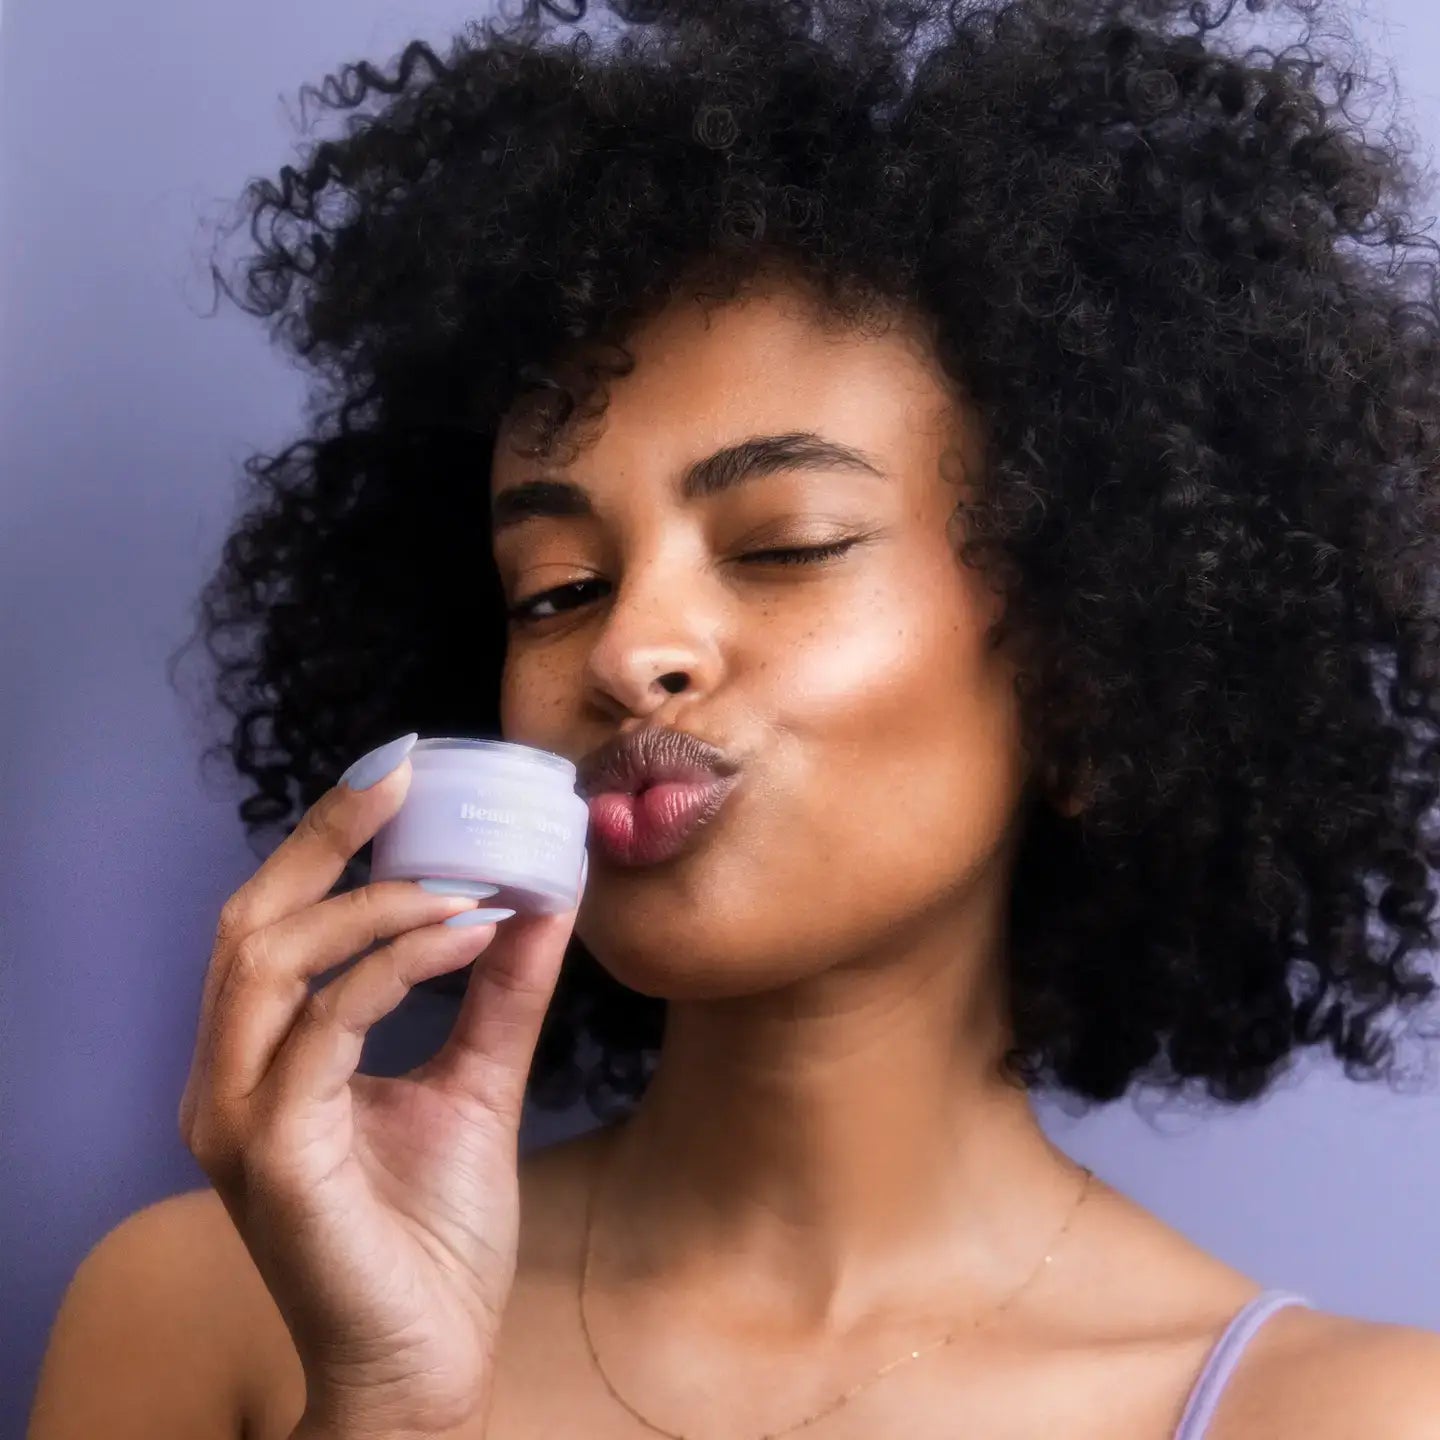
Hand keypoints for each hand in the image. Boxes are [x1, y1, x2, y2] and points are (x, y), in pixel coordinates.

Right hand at [178, 735, 584, 1437]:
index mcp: (268, 1060)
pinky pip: (322, 1028)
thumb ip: (499, 996)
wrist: (428, 1362)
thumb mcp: (478, 1084)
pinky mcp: (271, 1156)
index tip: (396, 772)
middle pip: (250, 921)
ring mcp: (238, 1119)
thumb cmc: (433, 1234)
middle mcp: (230, 1080)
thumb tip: (540, 900)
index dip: (323, 841)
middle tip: (403, 778)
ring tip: (466, 885)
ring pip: (271, 961)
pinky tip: (468, 937)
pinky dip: (393, 967)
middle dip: (324, 839)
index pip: (274, 923)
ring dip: (373, 906)